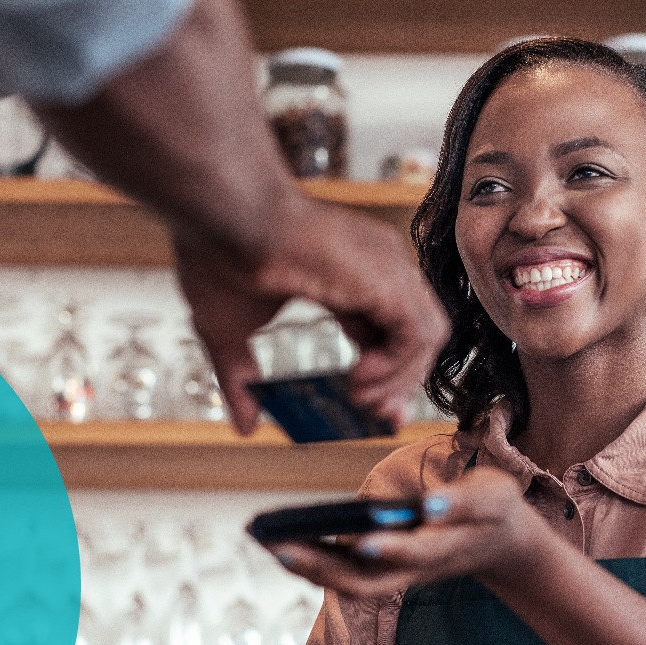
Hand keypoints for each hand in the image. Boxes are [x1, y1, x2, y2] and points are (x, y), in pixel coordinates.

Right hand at [171, 193, 451, 434]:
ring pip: (426, 335)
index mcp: (345, 274)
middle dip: (399, 383)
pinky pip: (419, 333)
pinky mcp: (387, 278)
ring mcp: (385, 268)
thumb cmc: (219, 253)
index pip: (386, 330)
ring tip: (363, 399)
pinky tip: (362, 378)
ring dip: (401, 379)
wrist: (224, 214)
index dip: (383, 372)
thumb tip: (245, 429)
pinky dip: (400, 366)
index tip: (367, 407)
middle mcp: (375, 267)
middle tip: (375, 415)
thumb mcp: (226, 332)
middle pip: (414, 333)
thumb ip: (240, 381)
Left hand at [267, 466, 544, 598]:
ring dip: (310, 568)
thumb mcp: (493, 497)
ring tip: (269, 542)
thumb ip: (462, 503)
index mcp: (444, 548)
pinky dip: (314, 560)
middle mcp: (415, 570)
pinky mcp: (385, 569)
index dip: (391, 549)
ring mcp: (398, 574)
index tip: (362, 540)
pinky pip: (344, 572)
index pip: (415, 553)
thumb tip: (428, 504)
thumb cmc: (491, 510)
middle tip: (280, 546)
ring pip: (350, 584)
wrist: (499, 540)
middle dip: (323, 568)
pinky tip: (283, 540)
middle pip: (365, 582)